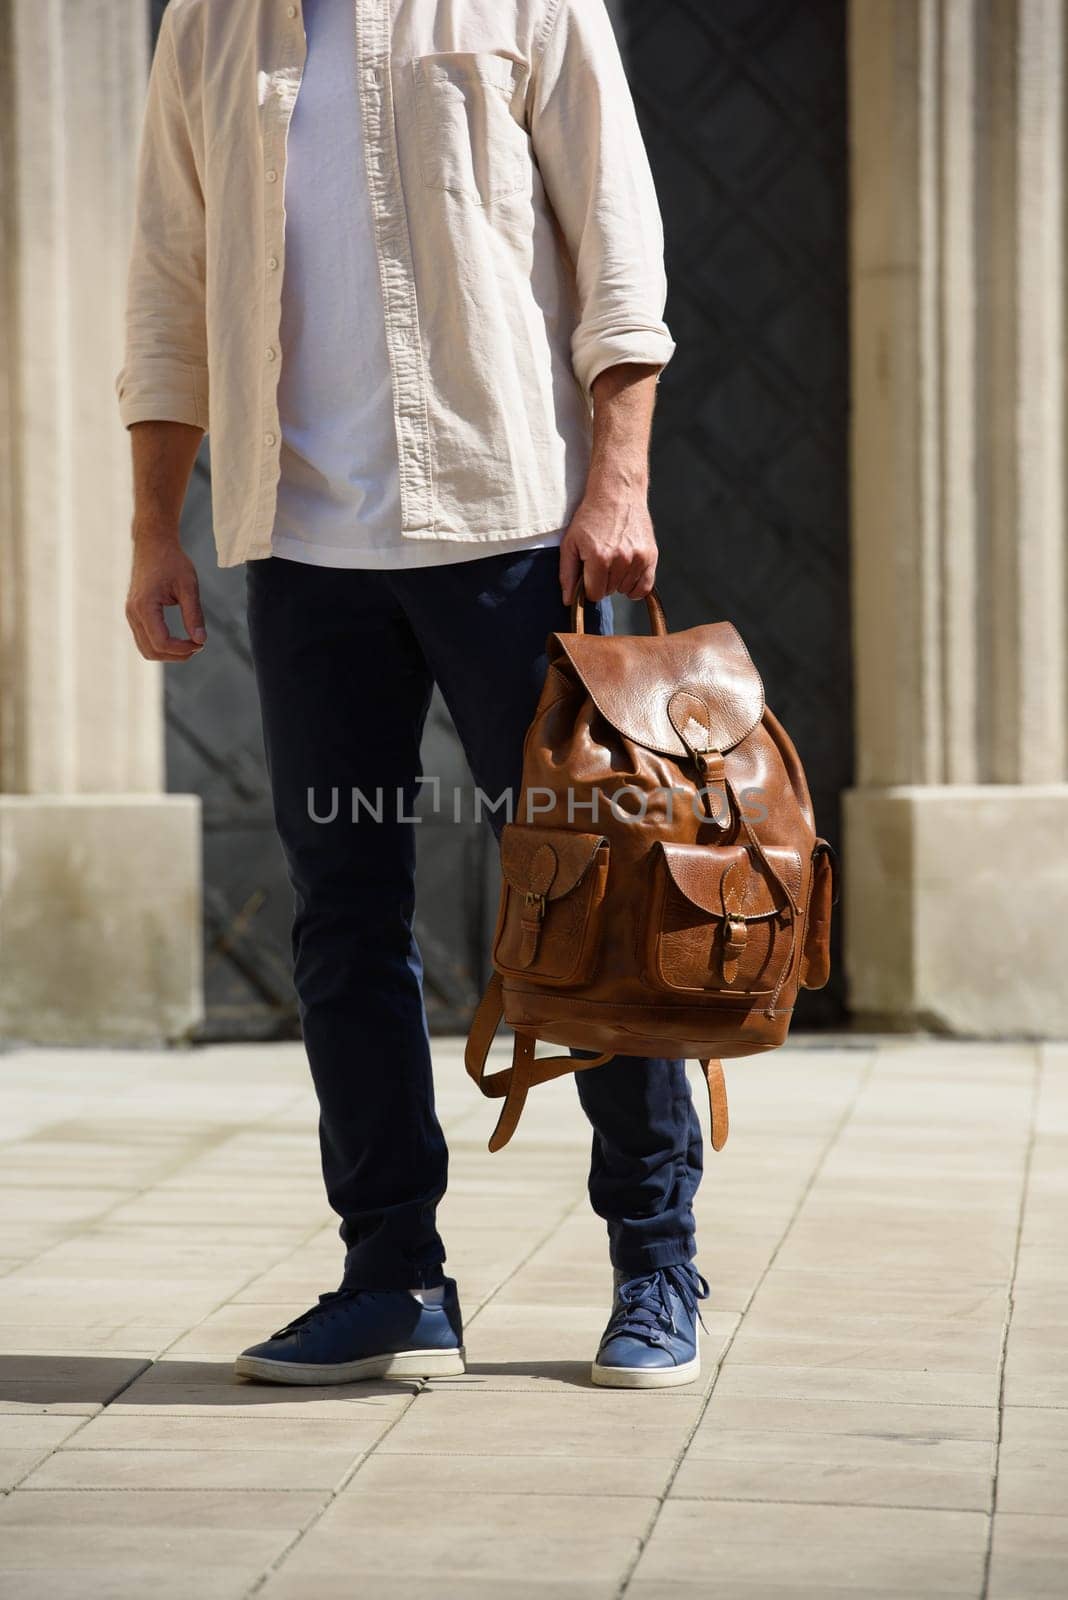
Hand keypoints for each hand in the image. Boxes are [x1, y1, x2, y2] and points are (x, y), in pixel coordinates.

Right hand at [125, 533, 205, 661]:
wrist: (153, 544)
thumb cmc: (172, 561)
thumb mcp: (189, 586)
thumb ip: (194, 614)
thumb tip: (200, 640)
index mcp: (145, 606)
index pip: (161, 642)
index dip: (182, 649)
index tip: (200, 644)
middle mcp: (133, 612)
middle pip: (151, 651)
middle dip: (176, 655)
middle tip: (197, 646)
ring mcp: (130, 614)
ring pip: (145, 649)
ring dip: (168, 653)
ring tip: (190, 644)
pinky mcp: (134, 613)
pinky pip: (144, 639)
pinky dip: (161, 645)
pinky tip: (179, 640)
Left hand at [558, 485, 658, 604]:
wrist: (617, 492)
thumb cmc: (590, 518)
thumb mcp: (570, 543)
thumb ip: (567, 574)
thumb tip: (568, 602)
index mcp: (599, 557)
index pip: (594, 594)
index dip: (589, 586)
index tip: (588, 573)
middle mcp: (621, 559)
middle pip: (610, 591)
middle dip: (603, 581)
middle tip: (601, 560)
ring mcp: (638, 557)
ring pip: (626, 590)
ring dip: (618, 581)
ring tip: (614, 559)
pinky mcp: (651, 555)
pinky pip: (645, 587)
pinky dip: (636, 586)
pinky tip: (627, 574)